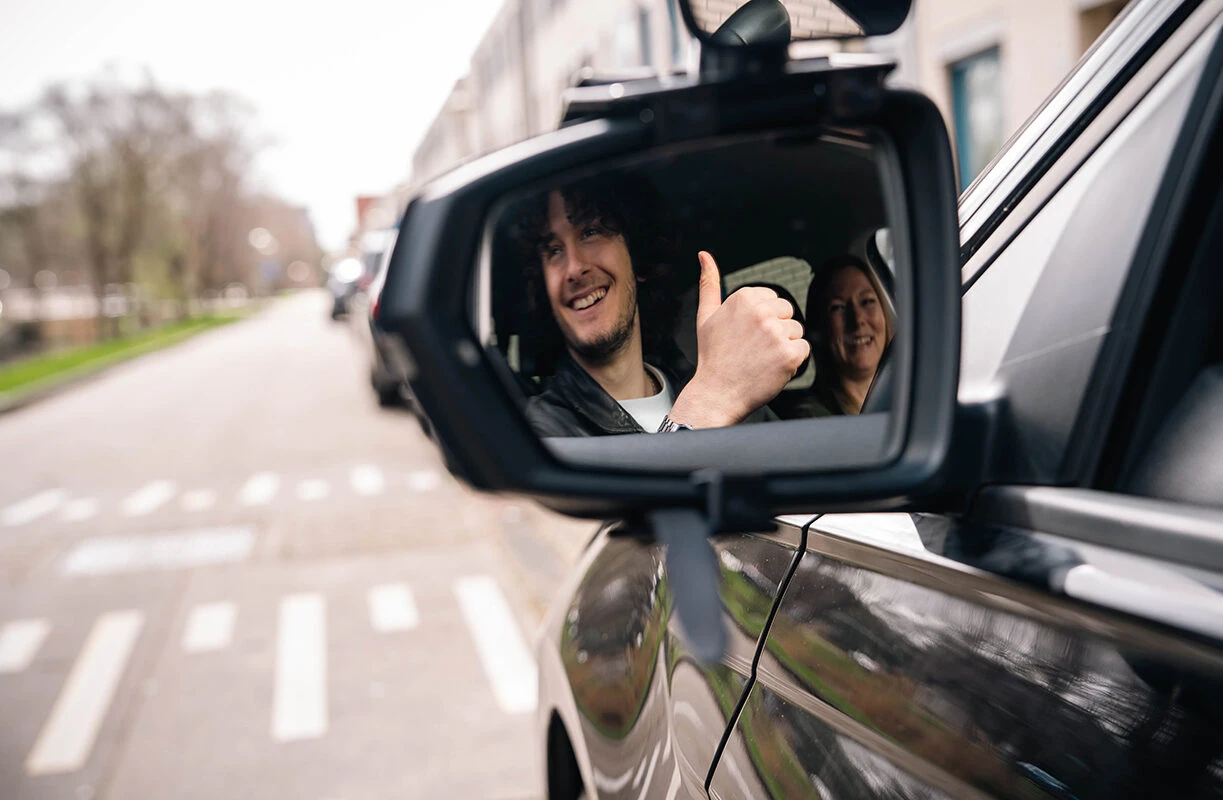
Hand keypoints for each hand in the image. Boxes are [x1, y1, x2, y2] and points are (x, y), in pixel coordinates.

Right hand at [668, 251, 808, 427]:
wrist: (716, 394)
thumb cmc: (712, 357)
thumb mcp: (706, 315)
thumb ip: (709, 283)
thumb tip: (705, 256)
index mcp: (744, 297)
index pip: (773, 300)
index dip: (763, 320)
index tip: (747, 335)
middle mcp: (761, 311)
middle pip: (788, 314)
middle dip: (776, 331)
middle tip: (753, 349)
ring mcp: (776, 332)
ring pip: (796, 332)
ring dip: (784, 347)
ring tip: (761, 359)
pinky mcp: (789, 353)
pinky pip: (803, 350)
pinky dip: (791, 361)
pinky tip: (771, 367)